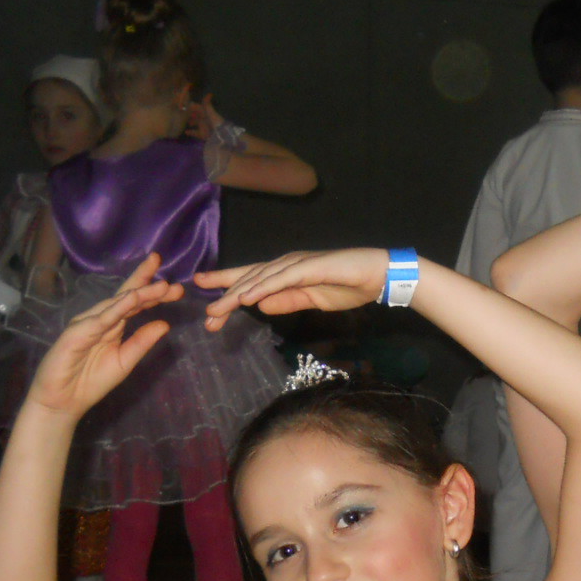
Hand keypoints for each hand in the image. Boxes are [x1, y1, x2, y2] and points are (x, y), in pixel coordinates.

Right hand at [24, 254, 179, 419]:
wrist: (62, 401)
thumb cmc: (90, 382)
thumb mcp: (124, 361)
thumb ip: (141, 342)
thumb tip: (164, 324)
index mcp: (114, 325)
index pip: (136, 304)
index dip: (154, 294)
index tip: (178, 289)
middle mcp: (101, 319)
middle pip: (126, 295)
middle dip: (145, 279)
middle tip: (160, 261)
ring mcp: (88, 323)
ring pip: (117, 304)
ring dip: (140, 293)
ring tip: (162, 285)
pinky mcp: (77, 332)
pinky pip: (101, 319)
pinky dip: (117, 308)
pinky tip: (133, 298)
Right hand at [182, 94, 224, 141]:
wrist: (220, 134)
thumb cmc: (214, 121)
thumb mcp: (210, 111)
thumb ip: (207, 103)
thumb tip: (210, 94)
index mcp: (206, 113)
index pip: (199, 108)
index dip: (194, 106)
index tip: (186, 105)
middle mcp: (205, 119)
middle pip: (197, 115)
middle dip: (192, 114)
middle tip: (184, 113)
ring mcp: (203, 127)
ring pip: (196, 123)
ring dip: (191, 122)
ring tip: (186, 122)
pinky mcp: (202, 134)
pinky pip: (196, 133)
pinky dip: (191, 132)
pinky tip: (186, 132)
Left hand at [196, 248, 389, 328]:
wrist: (377, 276)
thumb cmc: (347, 286)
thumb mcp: (312, 301)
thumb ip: (287, 302)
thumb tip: (261, 308)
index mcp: (285, 272)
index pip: (251, 278)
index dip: (227, 284)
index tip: (203, 293)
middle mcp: (285, 264)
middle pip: (249, 279)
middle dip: (226, 296)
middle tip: (207, 317)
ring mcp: (296, 264)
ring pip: (260, 279)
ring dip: (238, 294)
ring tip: (218, 310)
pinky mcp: (309, 268)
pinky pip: (281, 279)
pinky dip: (263, 287)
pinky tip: (248, 298)